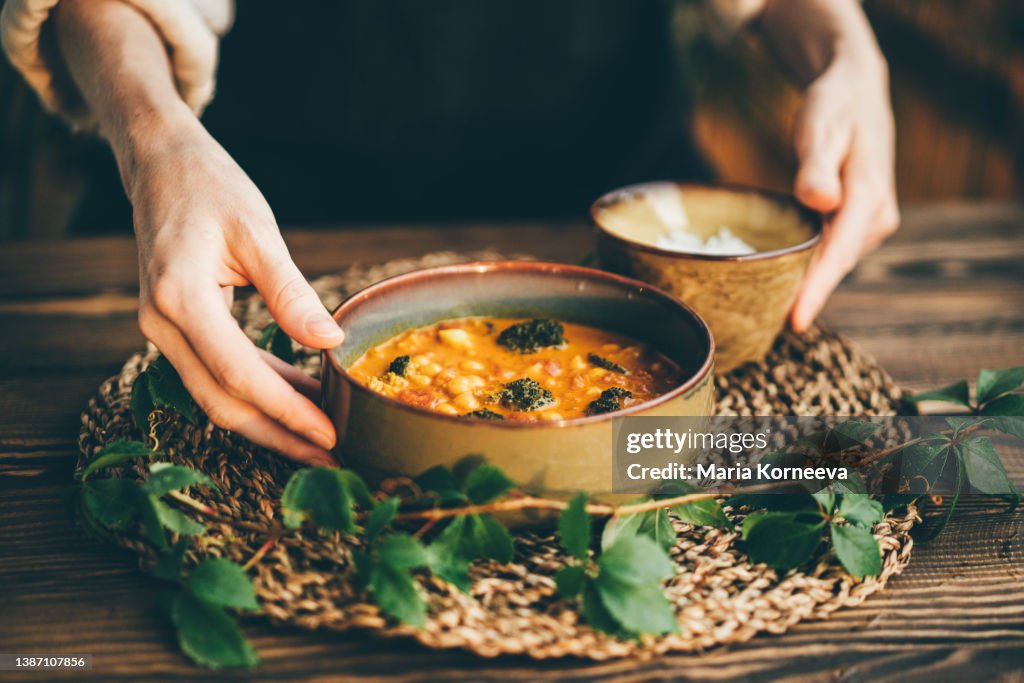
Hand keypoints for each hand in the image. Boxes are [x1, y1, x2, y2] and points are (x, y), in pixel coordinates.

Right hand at [126, 117, 342, 465]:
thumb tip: (330, 342)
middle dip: (279, 435)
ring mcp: (162, 330)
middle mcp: (161, 323)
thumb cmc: (209, 187)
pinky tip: (299, 396)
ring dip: (270, 420)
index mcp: (179, 296)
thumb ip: (291, 292)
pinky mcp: (177, 329)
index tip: (330, 434)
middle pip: (222, 402)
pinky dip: (259, 390)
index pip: (240, 374)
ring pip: (217, 397)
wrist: (159, 165)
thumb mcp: (258, 231)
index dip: (287, 411)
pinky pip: (217, 374)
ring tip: (323, 434)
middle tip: (332, 455)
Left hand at [789, 48, 899, 330]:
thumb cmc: (834, 107)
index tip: (795, 321)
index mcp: (868, 196)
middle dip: (803, 296)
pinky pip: (829, 252)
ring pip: (832, 262)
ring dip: (803, 284)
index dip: (816, 290)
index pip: (838, 253)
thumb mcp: (821, 127)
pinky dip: (806, 266)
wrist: (855, 93)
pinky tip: (776, 279)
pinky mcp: (857, 224)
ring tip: (761, 309)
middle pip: (834, 266)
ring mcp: (869, 223)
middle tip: (758, 325)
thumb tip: (819, 201)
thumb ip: (817, 167)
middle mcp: (875, 217)